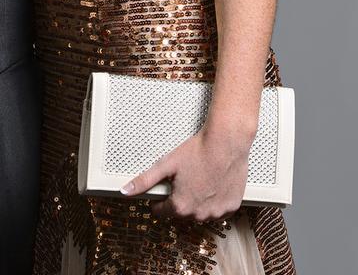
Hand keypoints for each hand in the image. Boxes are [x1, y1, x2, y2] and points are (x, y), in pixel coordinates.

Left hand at [120, 127, 248, 222]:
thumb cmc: (198, 151)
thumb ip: (144, 181)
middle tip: (183, 180)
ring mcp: (217, 213)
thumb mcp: (165, 164)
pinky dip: (215, 202)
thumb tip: (125, 191)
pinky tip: (213, 185)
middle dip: (180, 200)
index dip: (160, 201)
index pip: (162, 213)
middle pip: (182, 213)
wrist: (225, 143)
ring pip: (201, 213)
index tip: (163, 192)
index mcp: (181, 206)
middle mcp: (199, 214)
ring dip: (198, 202)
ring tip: (199, 180)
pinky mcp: (232, 207)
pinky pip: (219, 210)